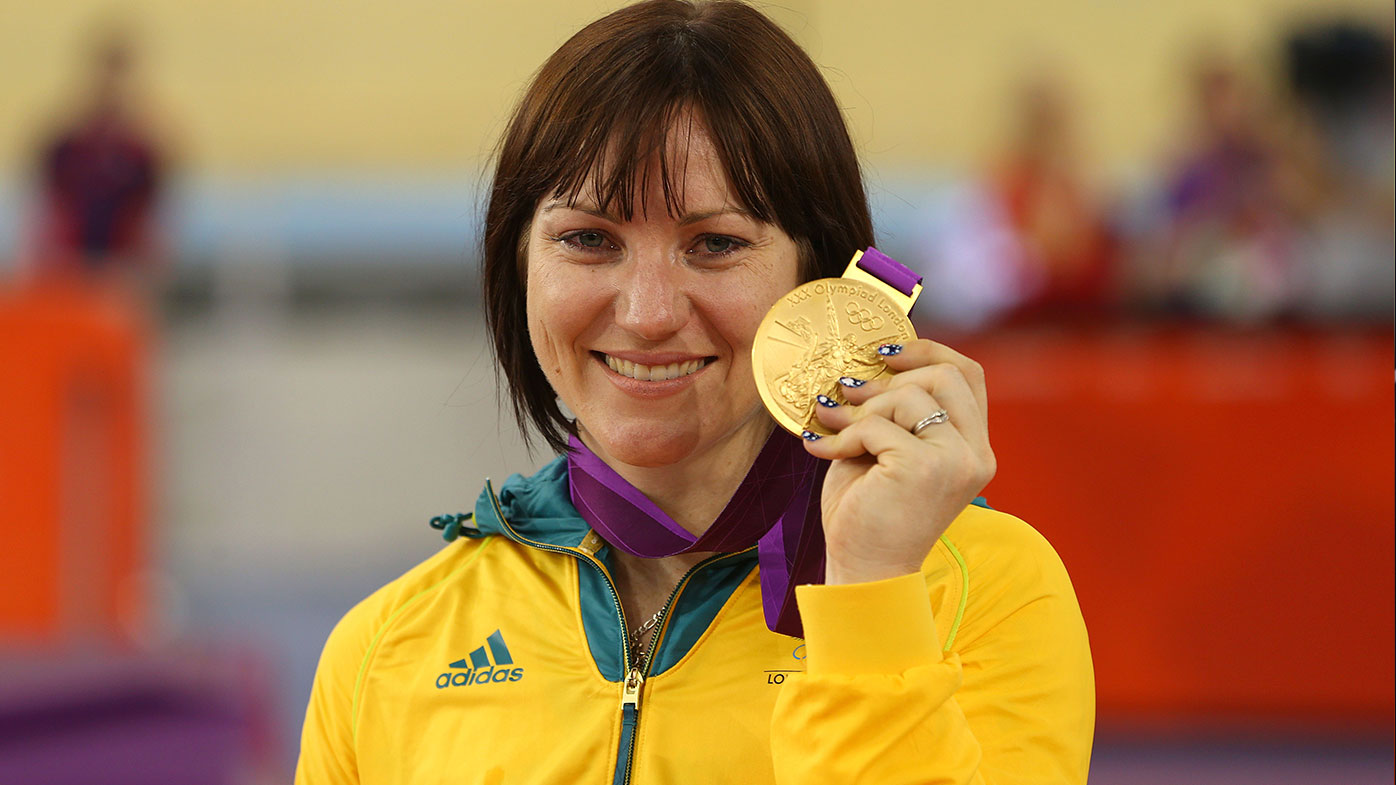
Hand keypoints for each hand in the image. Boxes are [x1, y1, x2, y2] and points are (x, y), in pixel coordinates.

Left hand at [802, 340, 995, 584]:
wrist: (864, 571)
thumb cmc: (870, 514)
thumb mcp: (887, 451)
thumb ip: (892, 412)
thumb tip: (865, 367)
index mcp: (973, 448)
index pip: (968, 375)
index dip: (928, 351)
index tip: (885, 354)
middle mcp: (975, 454)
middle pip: (945, 374)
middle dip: (888, 378)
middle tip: (848, 391)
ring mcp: (955, 461)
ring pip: (909, 396)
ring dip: (861, 409)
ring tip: (832, 427)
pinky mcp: (924, 468)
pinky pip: (877, 425)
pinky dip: (844, 434)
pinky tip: (823, 451)